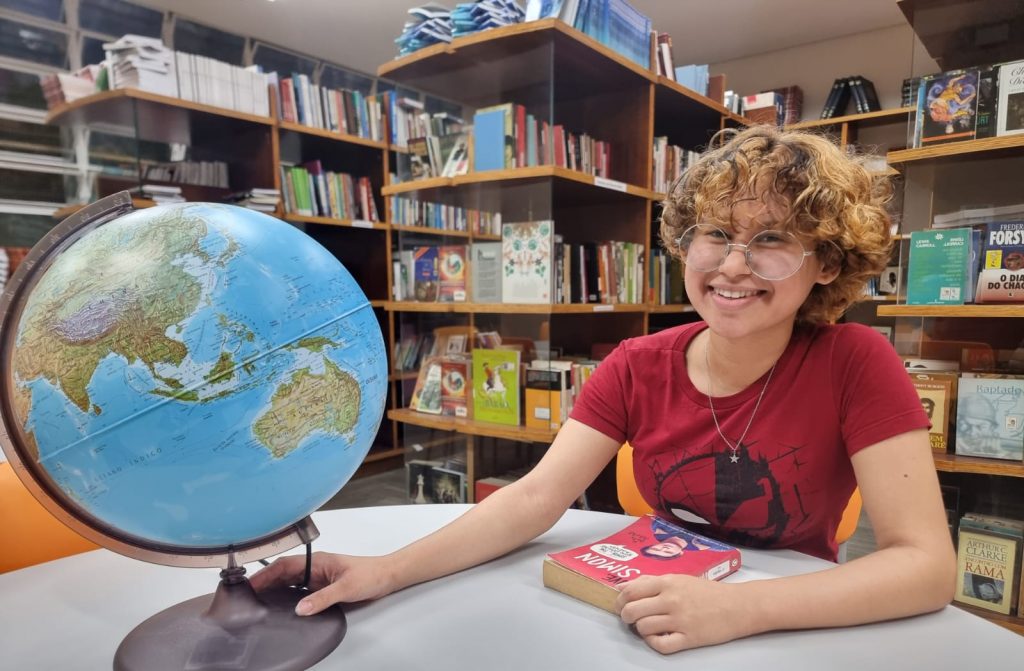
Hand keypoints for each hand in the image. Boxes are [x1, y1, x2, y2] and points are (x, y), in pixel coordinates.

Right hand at [249, 552, 394, 615]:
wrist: (387, 576)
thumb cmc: (370, 574)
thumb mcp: (346, 587)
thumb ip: (323, 598)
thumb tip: (301, 608)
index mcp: (318, 561)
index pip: (285, 565)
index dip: (266, 574)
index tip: (251, 583)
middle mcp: (315, 567)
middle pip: (284, 573)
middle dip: (265, 582)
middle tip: (247, 595)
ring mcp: (318, 577)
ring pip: (290, 582)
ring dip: (274, 589)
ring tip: (258, 601)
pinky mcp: (323, 586)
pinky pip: (300, 590)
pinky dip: (288, 596)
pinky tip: (281, 605)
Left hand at [616, 575, 749, 653]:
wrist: (738, 606)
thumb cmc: (707, 591)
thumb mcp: (679, 579)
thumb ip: (651, 582)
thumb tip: (623, 586)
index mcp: (667, 582)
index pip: (631, 590)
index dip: (620, 600)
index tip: (621, 604)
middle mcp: (671, 600)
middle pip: (633, 610)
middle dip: (625, 616)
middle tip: (630, 618)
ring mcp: (680, 620)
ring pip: (644, 627)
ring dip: (640, 629)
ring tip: (647, 627)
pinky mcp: (689, 638)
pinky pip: (661, 644)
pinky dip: (653, 642)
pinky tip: (657, 637)